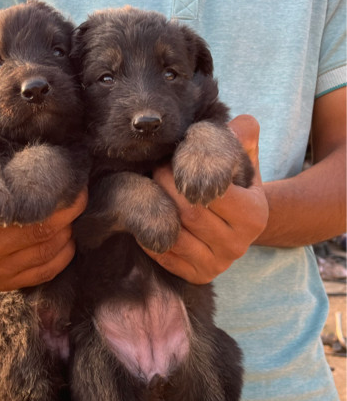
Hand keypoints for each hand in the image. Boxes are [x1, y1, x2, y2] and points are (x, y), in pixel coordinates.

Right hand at [0, 125, 87, 290]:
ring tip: (72, 213)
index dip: (52, 199)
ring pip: (47, 250)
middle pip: (42, 230)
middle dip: (68, 211)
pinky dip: (63, 255)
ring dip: (68, 231)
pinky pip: (44, 271)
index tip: (68, 183)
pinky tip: (66, 237)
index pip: (20, 212)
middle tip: (79, 194)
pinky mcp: (1, 283)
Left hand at [146, 115, 268, 283]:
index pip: (211, 192)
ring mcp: (218, 264)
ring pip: (176, 237)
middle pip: (190, 215)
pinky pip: (166, 255)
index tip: (170, 159)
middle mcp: (239, 245)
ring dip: (155, 211)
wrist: (237, 225)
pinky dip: (150, 235)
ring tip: (147, 190)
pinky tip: (146, 216)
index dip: (185, 172)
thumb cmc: (235, 185)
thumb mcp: (245, 160)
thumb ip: (243, 138)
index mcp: (254, 215)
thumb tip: (241, 124)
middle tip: (153, 171)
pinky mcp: (199, 276)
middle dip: (166, 189)